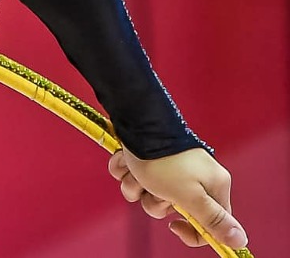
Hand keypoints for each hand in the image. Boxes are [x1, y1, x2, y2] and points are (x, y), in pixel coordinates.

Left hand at [109, 146, 246, 248]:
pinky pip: (132, 176)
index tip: (174, 226)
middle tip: (153, 187)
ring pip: (147, 193)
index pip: (210, 223)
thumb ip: (213, 220)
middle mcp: (193, 177)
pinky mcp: (147, 158)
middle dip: (153, 200)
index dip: (192, 231)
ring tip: (136, 170)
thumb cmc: (164, 160)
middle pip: (171, 208)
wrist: (136, 123)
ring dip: (135, 185)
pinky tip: (126, 159)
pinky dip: (125, 170)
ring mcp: (168, 167)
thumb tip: (241, 242)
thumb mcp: (190, 196)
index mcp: (213, 185)